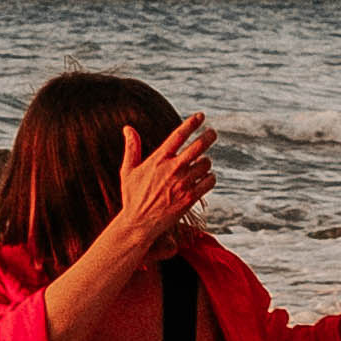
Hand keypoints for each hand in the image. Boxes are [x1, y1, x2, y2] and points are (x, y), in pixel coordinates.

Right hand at [117, 114, 214, 251]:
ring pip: (206, 163)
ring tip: (201, 164)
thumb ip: (131, 148)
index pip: (178, 135)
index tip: (201, 116)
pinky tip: (204, 179)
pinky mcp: (190, 198)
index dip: (192, 123)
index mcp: (158, 160)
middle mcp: (172, 169)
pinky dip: (210, 178)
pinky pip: (210, 181)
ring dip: (206, 162)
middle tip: (212, 133)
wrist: (139, 224)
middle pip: (198, 146)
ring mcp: (183, 183)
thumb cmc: (132, 197)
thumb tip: (127, 128)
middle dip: (209, 136)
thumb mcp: (128, 171)